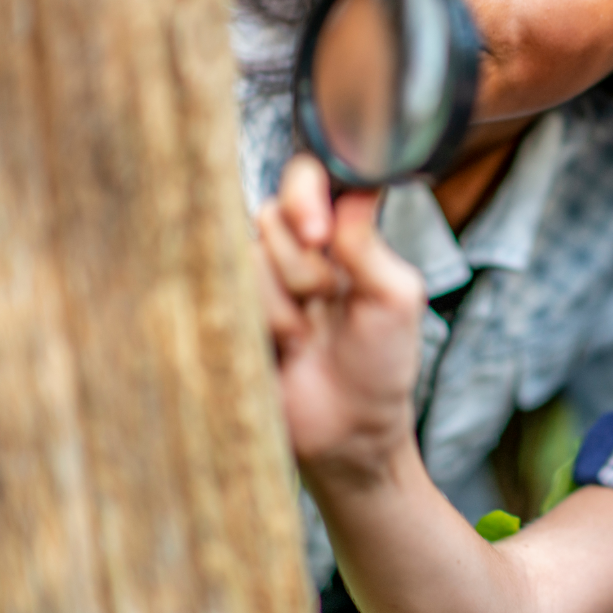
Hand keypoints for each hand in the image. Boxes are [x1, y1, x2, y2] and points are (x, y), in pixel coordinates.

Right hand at [255, 155, 424, 482]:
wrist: (348, 433)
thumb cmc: (381, 365)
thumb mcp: (394, 298)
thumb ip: (367, 242)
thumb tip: (358, 186)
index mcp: (334, 236)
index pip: (306, 179)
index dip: (304, 196)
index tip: (318, 234)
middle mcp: (288, 251)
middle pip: (269, 218)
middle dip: (303, 269)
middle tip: (326, 309)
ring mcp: (252, 283)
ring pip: (244, 259)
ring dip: (281, 308)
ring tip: (303, 340)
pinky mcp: (223, 314)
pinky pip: (218, 294)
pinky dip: (254, 327)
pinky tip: (277, 352)